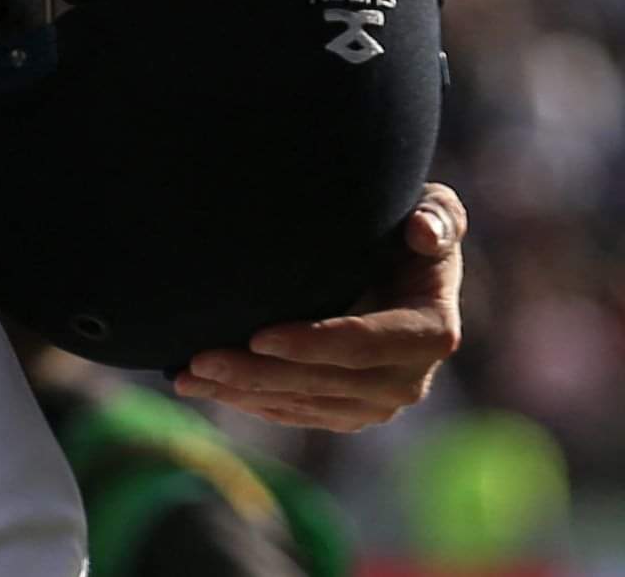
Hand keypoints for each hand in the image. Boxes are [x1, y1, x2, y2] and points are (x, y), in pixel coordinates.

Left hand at [177, 184, 464, 432]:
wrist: (399, 266)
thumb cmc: (410, 226)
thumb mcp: (435, 210)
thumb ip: (438, 217)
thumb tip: (421, 231)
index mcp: (432, 333)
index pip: (364, 344)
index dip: (311, 343)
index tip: (258, 335)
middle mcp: (409, 381)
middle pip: (322, 383)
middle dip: (258, 375)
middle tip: (201, 359)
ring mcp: (377, 404)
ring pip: (300, 405)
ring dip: (242, 393)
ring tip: (186, 375)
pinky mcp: (348, 414)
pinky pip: (294, 413)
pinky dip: (248, 402)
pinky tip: (205, 388)